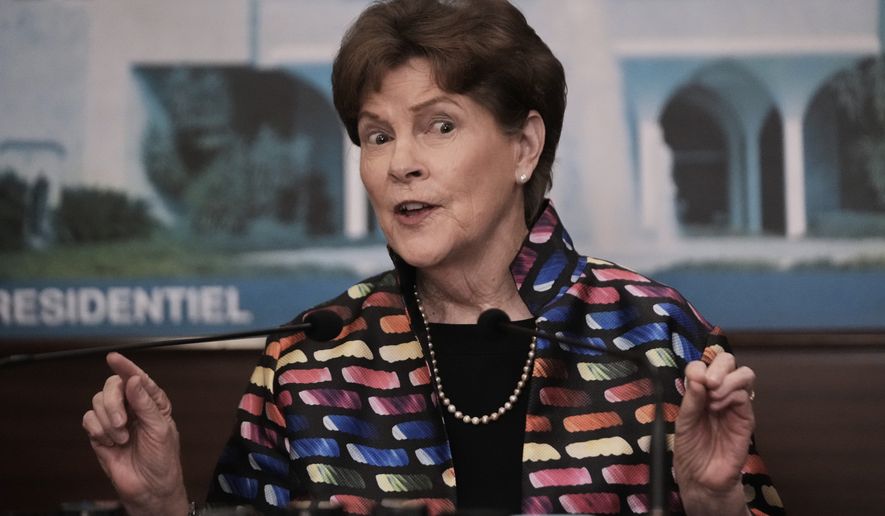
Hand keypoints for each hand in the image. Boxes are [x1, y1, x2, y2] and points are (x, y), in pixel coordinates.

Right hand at [82, 353, 188, 515]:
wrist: (148, 487)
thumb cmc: (162, 459)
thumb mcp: (160, 429)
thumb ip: (146, 403)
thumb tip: (133, 379)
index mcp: (152, 402)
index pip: (138, 378)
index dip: (126, 367)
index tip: (114, 357)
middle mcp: (133, 407)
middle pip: (112, 386)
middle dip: (113, 402)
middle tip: (121, 422)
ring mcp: (115, 419)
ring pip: (98, 401)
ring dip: (108, 420)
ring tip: (121, 438)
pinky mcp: (100, 433)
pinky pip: (88, 419)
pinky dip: (97, 429)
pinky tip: (110, 442)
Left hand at [674, 352, 754, 515]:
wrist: (702, 477)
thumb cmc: (690, 449)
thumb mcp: (684, 421)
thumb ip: (691, 399)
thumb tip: (698, 376)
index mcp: (700, 392)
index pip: (704, 364)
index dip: (700, 366)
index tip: (694, 380)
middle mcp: (718, 394)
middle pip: (728, 361)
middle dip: (719, 366)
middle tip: (709, 383)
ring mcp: (734, 405)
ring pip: (743, 374)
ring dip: (728, 380)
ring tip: (714, 398)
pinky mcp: (746, 418)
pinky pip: (745, 396)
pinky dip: (732, 395)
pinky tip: (719, 408)